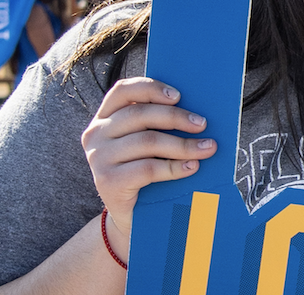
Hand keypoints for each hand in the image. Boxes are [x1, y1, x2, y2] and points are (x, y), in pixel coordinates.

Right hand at [81, 78, 215, 245]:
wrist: (130, 215)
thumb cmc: (145, 171)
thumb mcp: (147, 144)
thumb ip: (158, 124)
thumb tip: (195, 112)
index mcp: (104, 117)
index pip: (123, 91)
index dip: (151, 88)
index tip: (178, 96)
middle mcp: (96, 134)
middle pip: (140, 115)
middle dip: (176, 118)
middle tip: (202, 125)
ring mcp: (98, 158)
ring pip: (148, 141)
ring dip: (183, 145)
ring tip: (207, 148)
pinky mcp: (107, 181)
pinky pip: (148, 168)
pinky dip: (175, 167)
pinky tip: (192, 167)